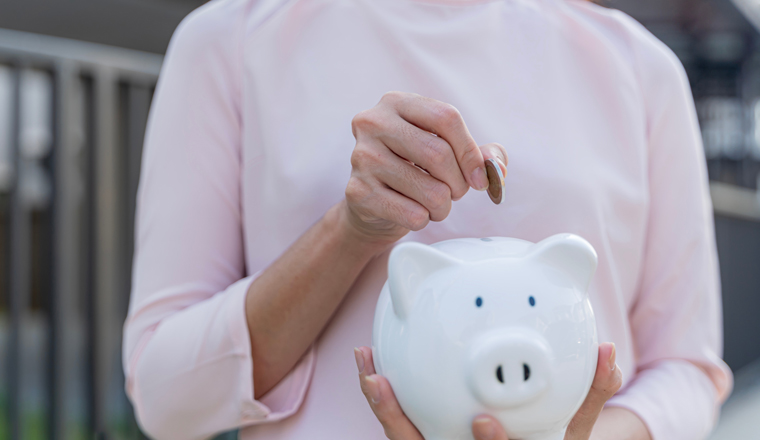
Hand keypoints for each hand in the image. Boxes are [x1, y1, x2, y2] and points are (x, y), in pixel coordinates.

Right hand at [344, 92, 507, 245]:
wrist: (370, 204)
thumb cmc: (413, 170)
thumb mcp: (447, 152)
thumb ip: (480, 154)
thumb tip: (495, 168)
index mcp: (396, 102)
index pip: (447, 118)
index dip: (471, 152)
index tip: (479, 177)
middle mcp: (373, 123)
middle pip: (439, 153)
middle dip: (459, 184)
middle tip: (455, 193)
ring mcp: (362, 157)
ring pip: (431, 190)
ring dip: (443, 206)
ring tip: (433, 204)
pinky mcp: (358, 191)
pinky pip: (413, 214)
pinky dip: (423, 220)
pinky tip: (412, 213)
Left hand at [354, 342, 621, 439]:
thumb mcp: (575, 430)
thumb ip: (591, 393)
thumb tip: (607, 349)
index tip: (481, 422)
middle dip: (398, 424)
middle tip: (379, 384)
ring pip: (403, 439)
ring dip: (381, 406)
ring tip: (368, 368)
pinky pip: (399, 425)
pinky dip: (385, 398)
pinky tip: (373, 362)